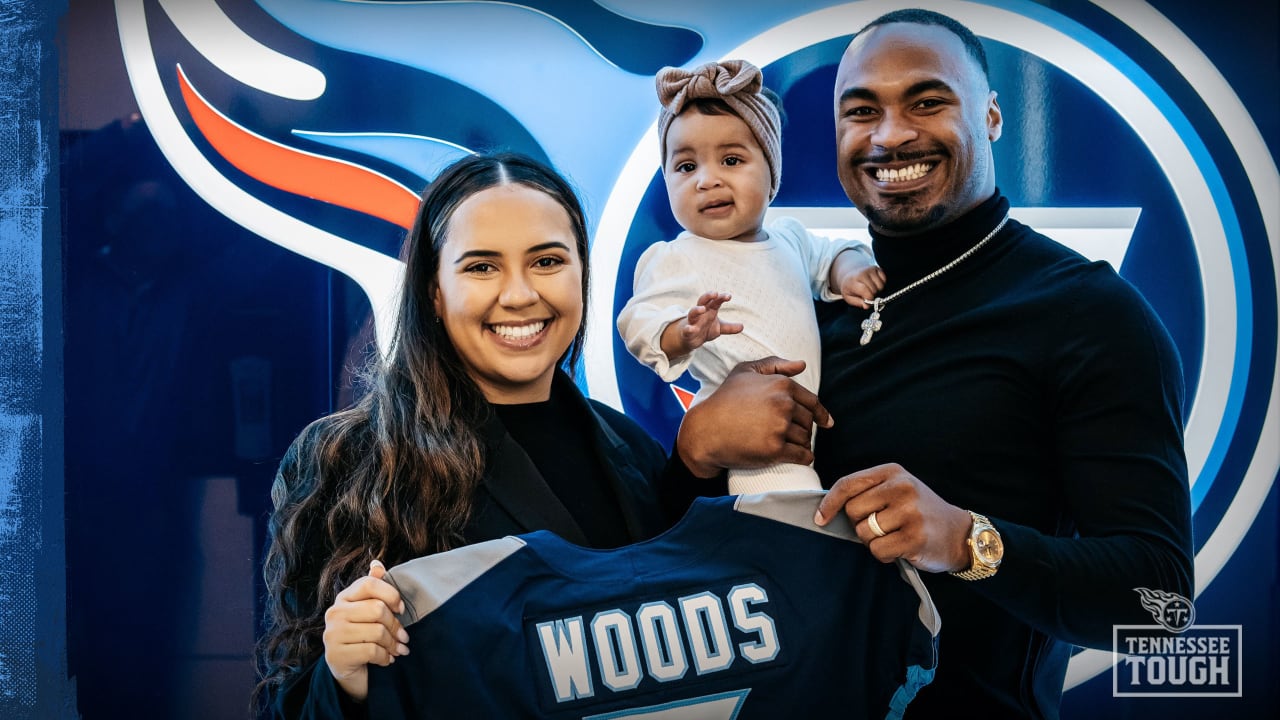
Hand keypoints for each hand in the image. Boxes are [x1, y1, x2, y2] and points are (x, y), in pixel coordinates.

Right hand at [323, 559, 409, 701]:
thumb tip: (377, 564)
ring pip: (377, 632)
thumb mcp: (369, 612)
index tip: (401, 609)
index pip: (369, 584)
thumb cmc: (362, 636)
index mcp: (344, 598)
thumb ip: (374, 588)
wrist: (347, 670)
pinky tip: (388, 660)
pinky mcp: (336, 655)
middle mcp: (334, 613)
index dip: (391, 594)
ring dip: (393, 644)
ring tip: (399, 649)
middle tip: (404, 636)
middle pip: (377, 609)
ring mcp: (332, 634)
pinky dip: (385, 657)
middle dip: (396, 626)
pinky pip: (372, 651)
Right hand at [661, 291, 743, 358]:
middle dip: (708, 296)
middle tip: (715, 293)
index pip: (715, 301)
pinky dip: (688, 328)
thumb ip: (729, 327)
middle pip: (702, 301)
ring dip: (697, 309)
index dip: (721, 298)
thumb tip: (742, 327)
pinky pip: (687, 329)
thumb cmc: (705, 329)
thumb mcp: (719, 328)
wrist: (691, 339)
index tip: (729, 296)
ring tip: (702, 309)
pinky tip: (691, 329)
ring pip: (692, 312)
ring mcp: (693, 321)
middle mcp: (700, 313)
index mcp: (709, 310)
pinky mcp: (687, 331)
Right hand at [676, 357, 831, 477]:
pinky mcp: (775, 450)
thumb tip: (802, 365)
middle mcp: (783, 404)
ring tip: (793, 447)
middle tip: (794, 436)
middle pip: (808, 422)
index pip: (812, 402)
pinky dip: (805, 458)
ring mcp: (780, 428)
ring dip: (803, 444)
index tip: (826, 423)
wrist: (706, 429)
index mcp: (782, 384)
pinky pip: (802, 456)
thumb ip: (774, 365)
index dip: (820, 414)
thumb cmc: (724, 399)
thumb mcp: (745, 372)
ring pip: (805, 439)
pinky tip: (802, 458)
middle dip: (805, 429)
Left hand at [813, 463, 971, 573]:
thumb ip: (868, 492)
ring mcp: (910, 512)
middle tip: (882, 527)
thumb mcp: (897, 490)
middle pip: (853, 511)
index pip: (848, 484)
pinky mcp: (915, 537)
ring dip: (874, 541)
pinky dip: (885, 555)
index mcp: (893, 472)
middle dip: (860, 524)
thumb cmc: (920, 512)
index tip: (820, 518)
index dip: (829, 503)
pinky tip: (901, 548)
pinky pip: (878, 550)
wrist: (959, 534)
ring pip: (864, 533)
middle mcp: (902, 487)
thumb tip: (826, 508)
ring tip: (895, 536)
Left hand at [831, 247, 885, 308]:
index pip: (865, 291)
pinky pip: (884, 279)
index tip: (868, 301)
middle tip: (867, 295)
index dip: (869, 298)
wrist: (848, 273)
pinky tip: (874, 284)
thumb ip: (857, 302)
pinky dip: (881, 284)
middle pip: (874, 289)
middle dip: (873, 295)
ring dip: (878, 290)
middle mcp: (862, 273)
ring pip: (881, 285)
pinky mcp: (876, 268)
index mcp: (853, 282)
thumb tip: (867, 306)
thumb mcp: (848, 297)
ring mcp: (870, 269)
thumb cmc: (849, 288)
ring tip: (870, 289)